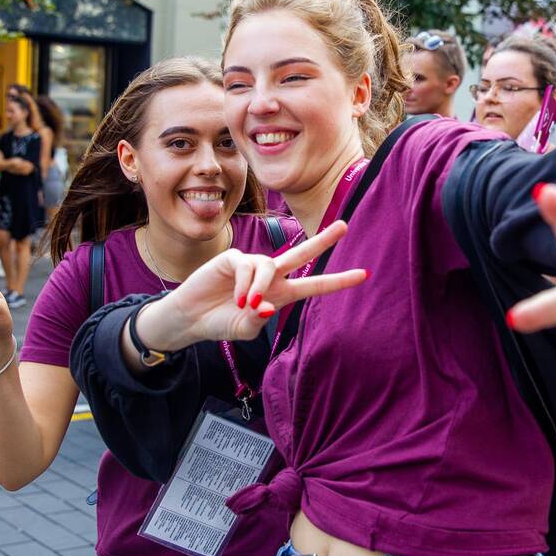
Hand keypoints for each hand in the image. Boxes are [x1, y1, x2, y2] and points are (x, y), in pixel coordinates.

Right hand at [141, 220, 367, 348]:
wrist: (191, 319)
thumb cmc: (221, 323)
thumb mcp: (245, 329)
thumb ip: (259, 320)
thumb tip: (268, 306)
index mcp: (281, 293)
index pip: (315, 284)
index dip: (338, 281)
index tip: (364, 275)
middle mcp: (271, 275)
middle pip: (301, 253)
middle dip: (323, 240)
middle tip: (345, 226)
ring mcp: (252, 264)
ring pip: (269, 264)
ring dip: (260, 286)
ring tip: (247, 304)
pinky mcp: (233, 258)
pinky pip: (246, 266)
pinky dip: (244, 284)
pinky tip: (236, 297)